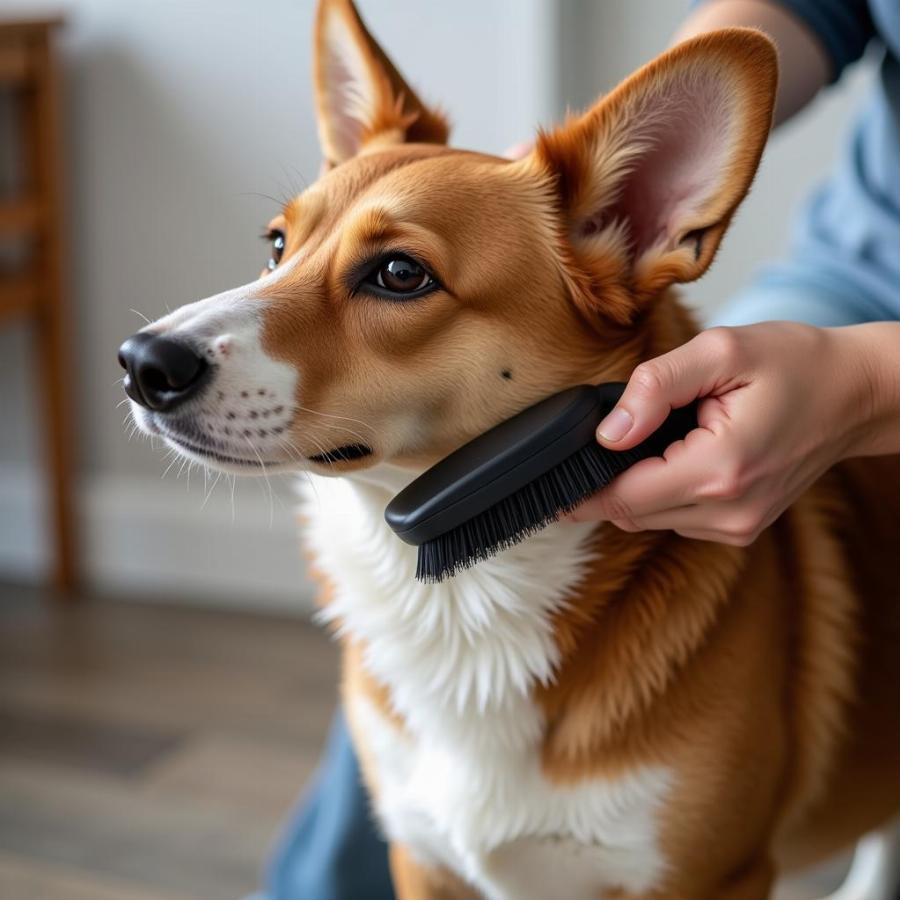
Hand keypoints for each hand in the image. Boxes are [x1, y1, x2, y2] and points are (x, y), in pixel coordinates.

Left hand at [570, 323, 877, 544]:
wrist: (856, 393)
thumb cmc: (796, 364)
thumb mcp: (721, 351)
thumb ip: (656, 387)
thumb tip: (608, 432)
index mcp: (720, 469)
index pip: (622, 499)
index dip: (580, 490)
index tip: (551, 480)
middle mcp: (729, 510)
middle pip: (630, 513)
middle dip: (607, 481)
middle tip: (605, 439)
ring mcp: (739, 525)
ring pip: (651, 518)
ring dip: (637, 485)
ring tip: (660, 437)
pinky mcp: (742, 526)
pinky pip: (678, 518)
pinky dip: (664, 491)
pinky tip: (679, 455)